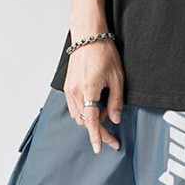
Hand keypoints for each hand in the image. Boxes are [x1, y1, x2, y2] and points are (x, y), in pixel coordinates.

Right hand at [64, 38, 123, 153]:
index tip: (99, 148)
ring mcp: (69, 89)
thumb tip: (115, 119)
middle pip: (86, 122)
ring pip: (79, 116)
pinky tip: (95, 104)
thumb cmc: (103, 52)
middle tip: (114, 132)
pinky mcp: (67, 87)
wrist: (88, 35)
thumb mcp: (117, 77)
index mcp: (89, 89)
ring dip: (92, 119)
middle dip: (99, 129)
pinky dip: (85, 111)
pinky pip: (75, 108)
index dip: (96, 136)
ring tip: (105, 109)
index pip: (91, 120)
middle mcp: (76, 91)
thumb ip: (116, 101)